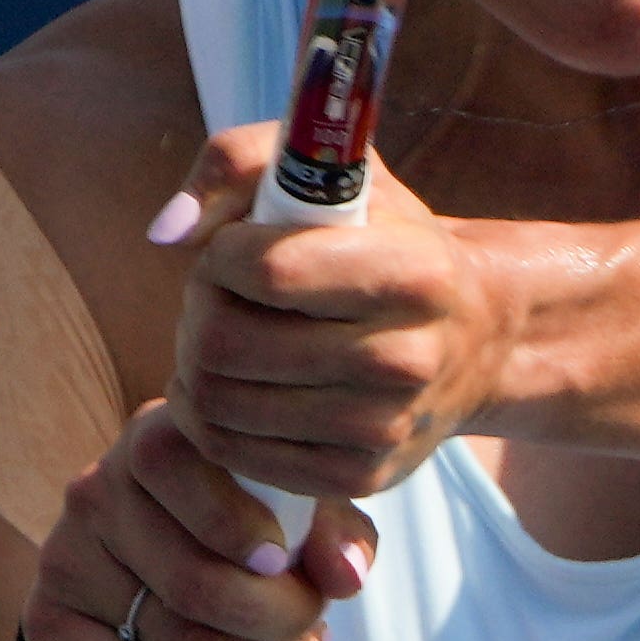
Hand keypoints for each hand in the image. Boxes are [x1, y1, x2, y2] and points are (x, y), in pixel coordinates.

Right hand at [20, 400, 378, 640]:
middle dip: (279, 623)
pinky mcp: (47, 621)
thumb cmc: (228, 544)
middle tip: (310, 634)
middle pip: (198, 578)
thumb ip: (331, 532)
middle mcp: (97, 487)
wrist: (129, 603)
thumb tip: (344, 574)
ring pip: (176, 637)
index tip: (286, 565)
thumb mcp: (290, 522)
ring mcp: (65, 555)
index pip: (188, 466)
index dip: (247, 527)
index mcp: (156, 439)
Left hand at [156, 123, 515, 501]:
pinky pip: (237, 455)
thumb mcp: (332, 173)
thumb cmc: (382, 238)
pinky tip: (232, 386)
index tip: (232, 249)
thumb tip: (167, 232)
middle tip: (215, 298)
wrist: (472, 338)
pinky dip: (210, 420)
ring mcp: (383, 427)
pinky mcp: (358, 477)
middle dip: (198, 310)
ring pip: (218, 403)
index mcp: (411, 271)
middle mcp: (406, 356)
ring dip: (193, 365)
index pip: (268, 270)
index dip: (222, 256)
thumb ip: (239, 163)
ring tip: (219, 339)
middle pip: (225, 342)